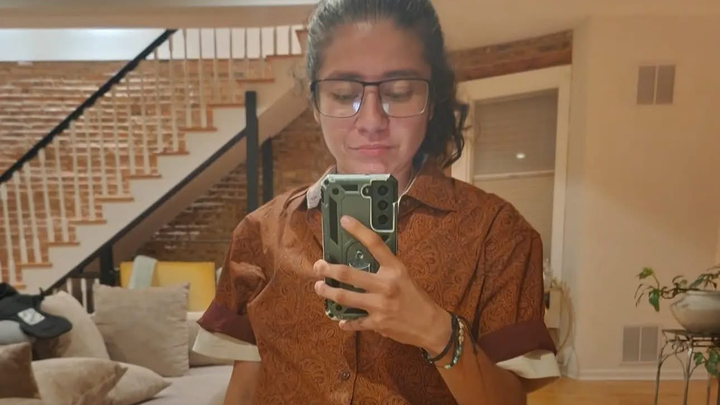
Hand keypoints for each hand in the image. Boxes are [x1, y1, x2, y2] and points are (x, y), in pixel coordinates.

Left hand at [313, 216, 451, 354]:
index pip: (375, 243)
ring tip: (319, 287)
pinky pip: (354, 322)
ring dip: (328, 292)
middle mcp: (386, 285)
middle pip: (349, 274)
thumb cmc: (416, 298)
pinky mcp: (377, 323)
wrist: (430, 325)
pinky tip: (339, 320)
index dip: (358, 230)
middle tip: (318, 266)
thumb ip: (385, 269)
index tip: (344, 220)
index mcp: (395, 269)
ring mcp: (380, 305)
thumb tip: (363, 260)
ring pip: (345, 297)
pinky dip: (345, 322)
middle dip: (329, 270)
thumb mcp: (404, 276)